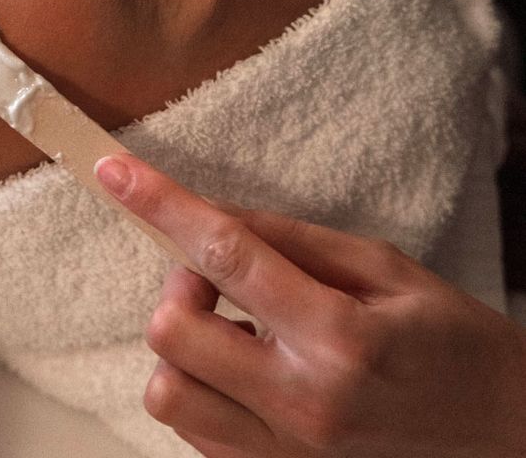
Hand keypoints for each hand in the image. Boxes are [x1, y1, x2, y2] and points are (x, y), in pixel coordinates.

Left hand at [95, 153, 525, 457]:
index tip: (115, 172)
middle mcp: (302, 403)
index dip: (162, 205)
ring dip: (184, 348)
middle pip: (172, 333)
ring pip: (165, 391)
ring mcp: (283, 453)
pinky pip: (189, 429)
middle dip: (180, 290)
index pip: (227, 256)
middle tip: (219, 281)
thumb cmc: (454, 345)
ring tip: (237, 335)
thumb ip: (292, 241)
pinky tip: (243, 370)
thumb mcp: (388, 270)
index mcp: (340, 338)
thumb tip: (211, 214)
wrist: (505, 439)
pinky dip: (197, 386)